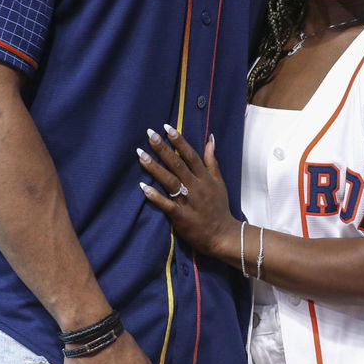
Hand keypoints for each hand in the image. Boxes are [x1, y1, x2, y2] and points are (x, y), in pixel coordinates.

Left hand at [139, 125, 238, 256]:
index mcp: (205, 178)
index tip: (167, 128)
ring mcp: (188, 202)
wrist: (222, 235)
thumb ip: (212, 161)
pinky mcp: (181, 217)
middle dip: (163, 149)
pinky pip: (166, 204)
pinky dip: (155, 196)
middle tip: (150, 134)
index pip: (191, 156)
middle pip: (178, 165)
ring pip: (170, 181)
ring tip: (141, 154)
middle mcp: (197, 187)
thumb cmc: (219, 207)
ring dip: (155, 168)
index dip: (179, 142)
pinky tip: (143, 186)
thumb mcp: (219, 182)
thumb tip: (210, 139)